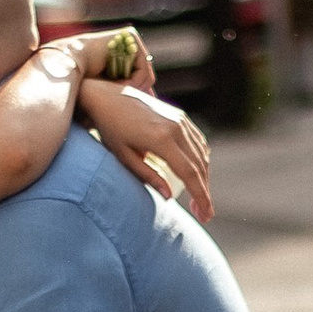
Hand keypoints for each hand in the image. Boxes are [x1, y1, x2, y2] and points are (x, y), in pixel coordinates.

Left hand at [82, 78, 212, 220]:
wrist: (106, 97)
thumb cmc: (110, 129)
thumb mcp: (124, 156)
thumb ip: (147, 176)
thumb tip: (169, 196)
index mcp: (161, 139)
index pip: (189, 173)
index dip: (200, 196)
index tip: (206, 215)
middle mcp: (175, 127)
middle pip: (199, 166)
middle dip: (204, 192)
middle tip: (204, 215)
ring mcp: (179, 119)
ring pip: (201, 154)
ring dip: (204, 178)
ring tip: (199, 200)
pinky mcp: (179, 116)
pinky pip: (197, 142)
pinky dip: (200, 160)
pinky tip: (197, 175)